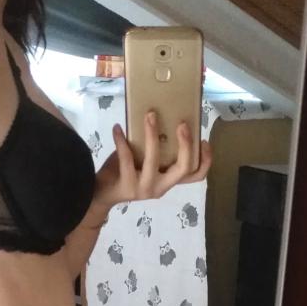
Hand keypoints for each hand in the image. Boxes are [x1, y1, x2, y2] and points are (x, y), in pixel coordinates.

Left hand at [93, 111, 211, 211]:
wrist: (101, 193)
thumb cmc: (125, 171)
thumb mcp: (145, 160)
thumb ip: (156, 147)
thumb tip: (160, 112)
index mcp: (169, 180)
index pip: (196, 175)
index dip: (206, 159)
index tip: (204, 139)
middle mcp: (161, 187)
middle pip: (184, 168)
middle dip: (186, 144)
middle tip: (181, 124)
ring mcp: (145, 188)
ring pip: (154, 161)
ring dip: (152, 135)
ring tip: (149, 115)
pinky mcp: (127, 186)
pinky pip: (126, 159)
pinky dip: (121, 141)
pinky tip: (117, 129)